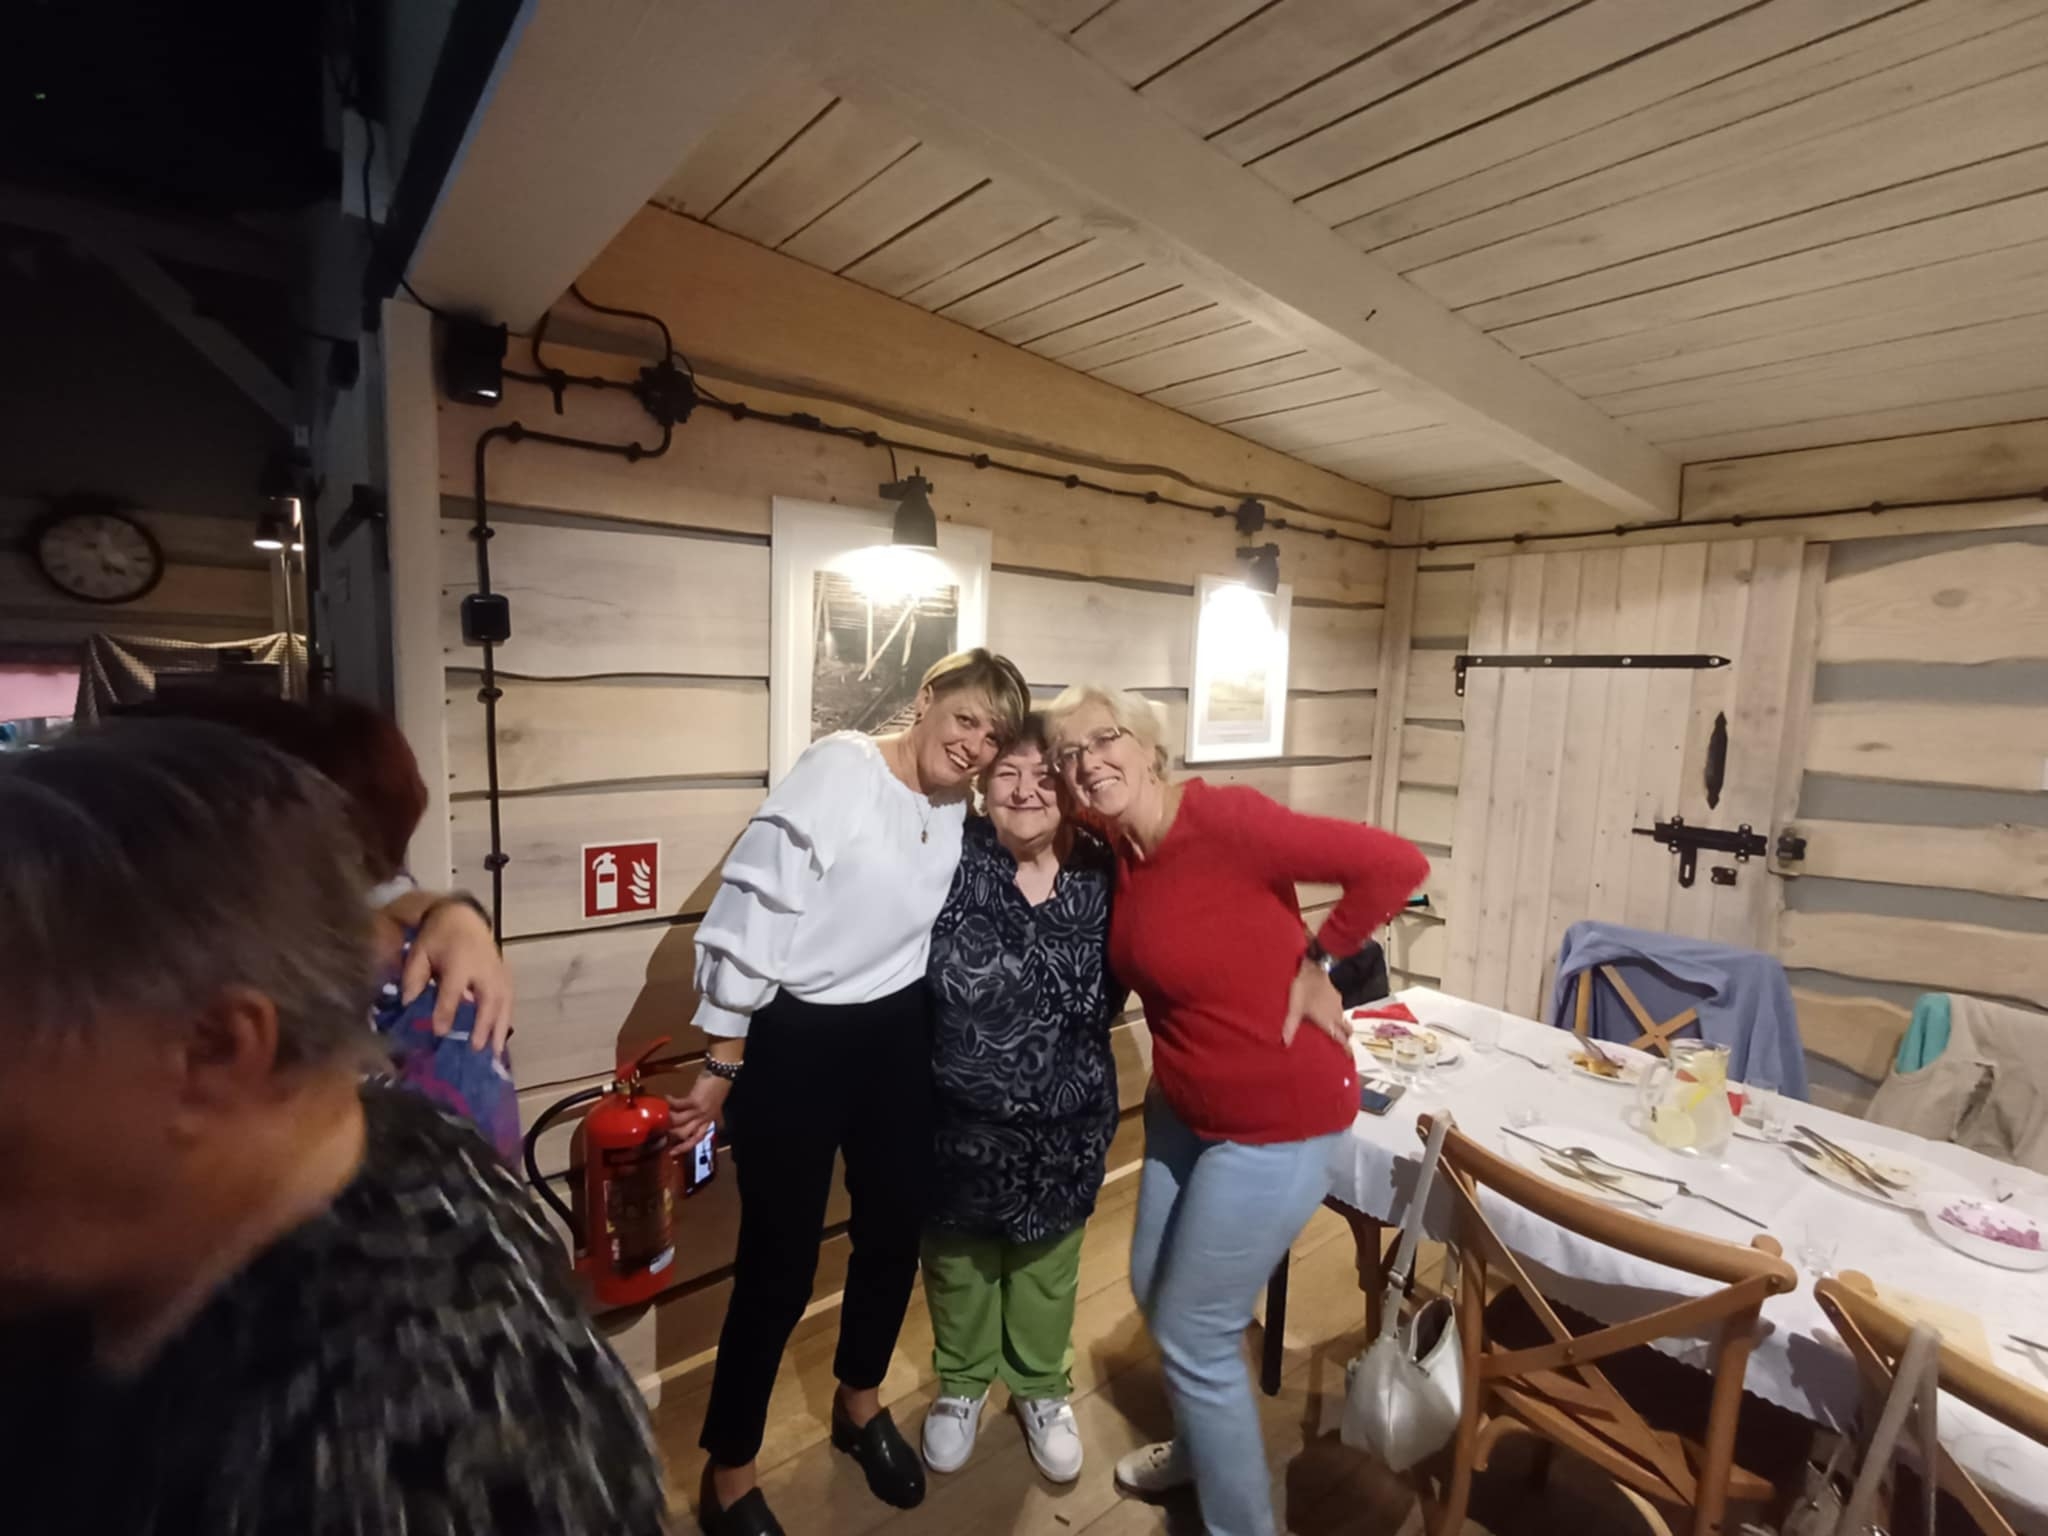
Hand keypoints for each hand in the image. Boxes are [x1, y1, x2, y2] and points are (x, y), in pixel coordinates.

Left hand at [402, 898, 513, 1055]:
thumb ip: (413, 977)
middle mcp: (482, 969)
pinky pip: (509, 1000)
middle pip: (486, 1000)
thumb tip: (408, 1004)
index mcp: (459, 962)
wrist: (462, 916)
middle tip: (475, 1048)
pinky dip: (506, 1019)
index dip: (446, 1012)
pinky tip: (500, 1038)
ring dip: (499, 1027)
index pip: (453, 991)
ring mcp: (497, 972)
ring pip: (503, 1002)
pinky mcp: (505, 975)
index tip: (440, 1033)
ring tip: (495, 1052)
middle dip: (482, 1025)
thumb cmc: (437, 936)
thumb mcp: (419, 952)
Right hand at [668, 1073, 730, 1148]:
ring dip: (668, 1118)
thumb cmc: (718, 1085)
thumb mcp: (713, 1103)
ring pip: (679, 1122)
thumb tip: (690, 1116)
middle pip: (686, 1135)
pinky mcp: (695, 1101)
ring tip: (662, 1112)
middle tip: (662, 1130)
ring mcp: (700, 1111)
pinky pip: (678, 1105)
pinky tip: (666, 1097)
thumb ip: (703, 1112)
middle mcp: (705, 1119)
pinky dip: (670, 1101)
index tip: (671, 1153)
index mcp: (709, 1120)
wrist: (724, 1072)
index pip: (696, 1139)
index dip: (684, 1147)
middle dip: (672, 1134)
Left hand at [1282, 957, 1346, 1048]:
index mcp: (1328, 1021)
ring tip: (1334, 1031)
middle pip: (1348, 1030)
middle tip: (1343, 1045)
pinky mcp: (1337, 996)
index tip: (1349, 1057)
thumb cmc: (1304, 989)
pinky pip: (1340, 1009)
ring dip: (1342, 1026)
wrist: (1313, 968)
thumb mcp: (1295, 1008)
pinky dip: (1337, 1015)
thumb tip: (1285, 1044)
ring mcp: (1338, 1005)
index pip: (1342, 1039)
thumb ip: (1290, 1026)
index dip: (1346, 1049)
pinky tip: (1328, 1013)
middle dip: (1347, 1038)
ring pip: (1345, 1020)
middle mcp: (1336, 1015)